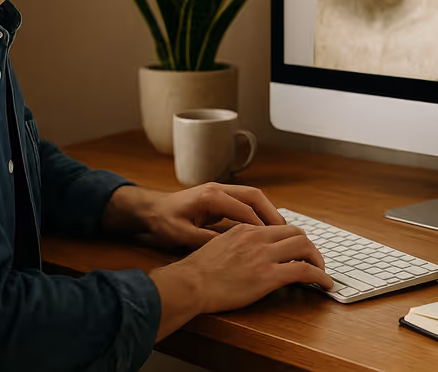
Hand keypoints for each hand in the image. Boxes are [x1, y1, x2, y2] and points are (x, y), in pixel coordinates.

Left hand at [103, 182, 287, 249]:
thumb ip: (206, 240)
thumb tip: (230, 247)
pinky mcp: (220, 197)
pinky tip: (264, 228)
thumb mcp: (182, 235)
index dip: (261, 225)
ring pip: (252, 196)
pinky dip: (258, 212)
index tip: (274, 240)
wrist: (151, 208)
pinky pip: (245, 201)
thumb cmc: (163, 221)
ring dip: (267, 212)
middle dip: (271, 213)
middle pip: (254, 196)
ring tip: (281, 231)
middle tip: (286, 232)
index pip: (244, 209)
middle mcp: (218, 189)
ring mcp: (220, 190)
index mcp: (210, 197)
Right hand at [150, 222, 333, 338]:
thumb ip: (236, 242)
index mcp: (245, 230)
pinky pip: (304, 271)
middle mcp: (257, 237)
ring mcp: (264, 256)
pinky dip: (320, 277)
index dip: (294, 239)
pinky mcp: (268, 276)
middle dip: (310, 248)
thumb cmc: (198, 271)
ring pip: (305, 248)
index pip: (280, 227)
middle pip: (297, 234)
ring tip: (322, 273)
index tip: (299, 250)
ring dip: (318, 261)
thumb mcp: (217, 245)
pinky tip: (324, 285)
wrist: (190, 284)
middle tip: (314, 261)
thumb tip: (247, 250)